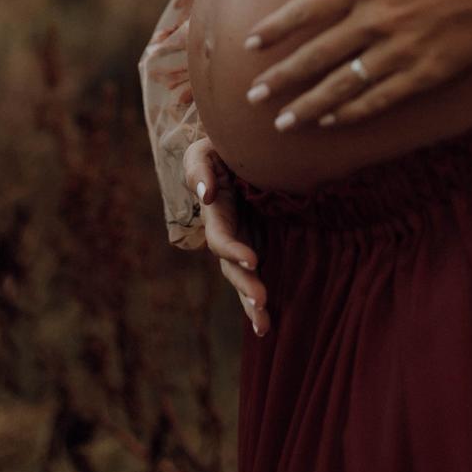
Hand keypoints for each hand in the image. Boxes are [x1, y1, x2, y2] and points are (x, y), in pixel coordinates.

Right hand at [182, 136, 270, 336]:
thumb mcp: (205, 150)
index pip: (221, 237)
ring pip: (245, 278)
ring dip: (251, 301)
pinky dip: (264, 298)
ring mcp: (247, 241)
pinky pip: (265, 273)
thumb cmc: (224, 146)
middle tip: (261, 301)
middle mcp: (230, 233)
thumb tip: (205, 195)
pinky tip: (271, 324)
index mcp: (216, 212)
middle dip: (244, 286)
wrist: (249, 148)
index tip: (253, 259)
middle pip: (231, 267)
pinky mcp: (266, 244)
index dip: (233, 249)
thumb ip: (200, 169)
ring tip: (263, 325)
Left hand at [243, 0, 471, 130]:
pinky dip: (352, 112)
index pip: (306, 10)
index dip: (275, 29)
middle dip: (281, 78)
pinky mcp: (428, 72)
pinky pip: (381, 98)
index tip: (249, 44)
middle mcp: (377, 19)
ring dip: (309, 104)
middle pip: (316, 54)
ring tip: (282, 122)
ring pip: (343, 84)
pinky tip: (332, 121)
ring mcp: (402, 50)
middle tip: (252, 96)